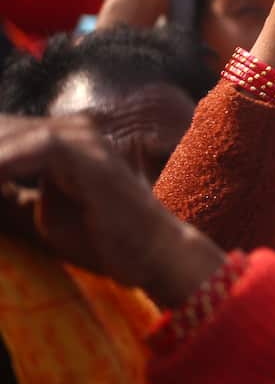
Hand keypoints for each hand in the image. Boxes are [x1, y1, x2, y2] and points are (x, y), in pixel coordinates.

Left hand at [0, 115, 223, 307]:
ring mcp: (80, 136)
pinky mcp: (85, 152)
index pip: (2, 134)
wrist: (150, 254)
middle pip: (1, 130)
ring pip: (7, 136)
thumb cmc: (101, 239)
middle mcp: (71, 128)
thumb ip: (9, 194)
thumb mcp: (39, 213)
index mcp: (61, 139)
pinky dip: (3, 166)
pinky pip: (32, 149)